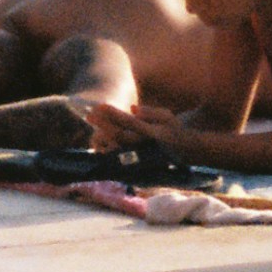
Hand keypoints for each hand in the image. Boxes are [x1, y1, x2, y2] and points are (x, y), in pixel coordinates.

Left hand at [75, 98, 191, 152]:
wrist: (182, 155)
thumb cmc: (172, 131)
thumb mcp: (167, 118)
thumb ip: (152, 113)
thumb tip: (132, 108)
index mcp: (153, 134)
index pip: (129, 123)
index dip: (114, 114)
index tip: (100, 105)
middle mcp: (145, 147)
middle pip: (118, 135)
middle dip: (103, 123)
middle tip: (89, 113)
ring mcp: (138, 158)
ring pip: (114, 148)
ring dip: (100, 135)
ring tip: (92, 122)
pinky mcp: (133, 167)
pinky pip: (114, 159)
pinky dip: (103, 148)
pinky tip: (96, 138)